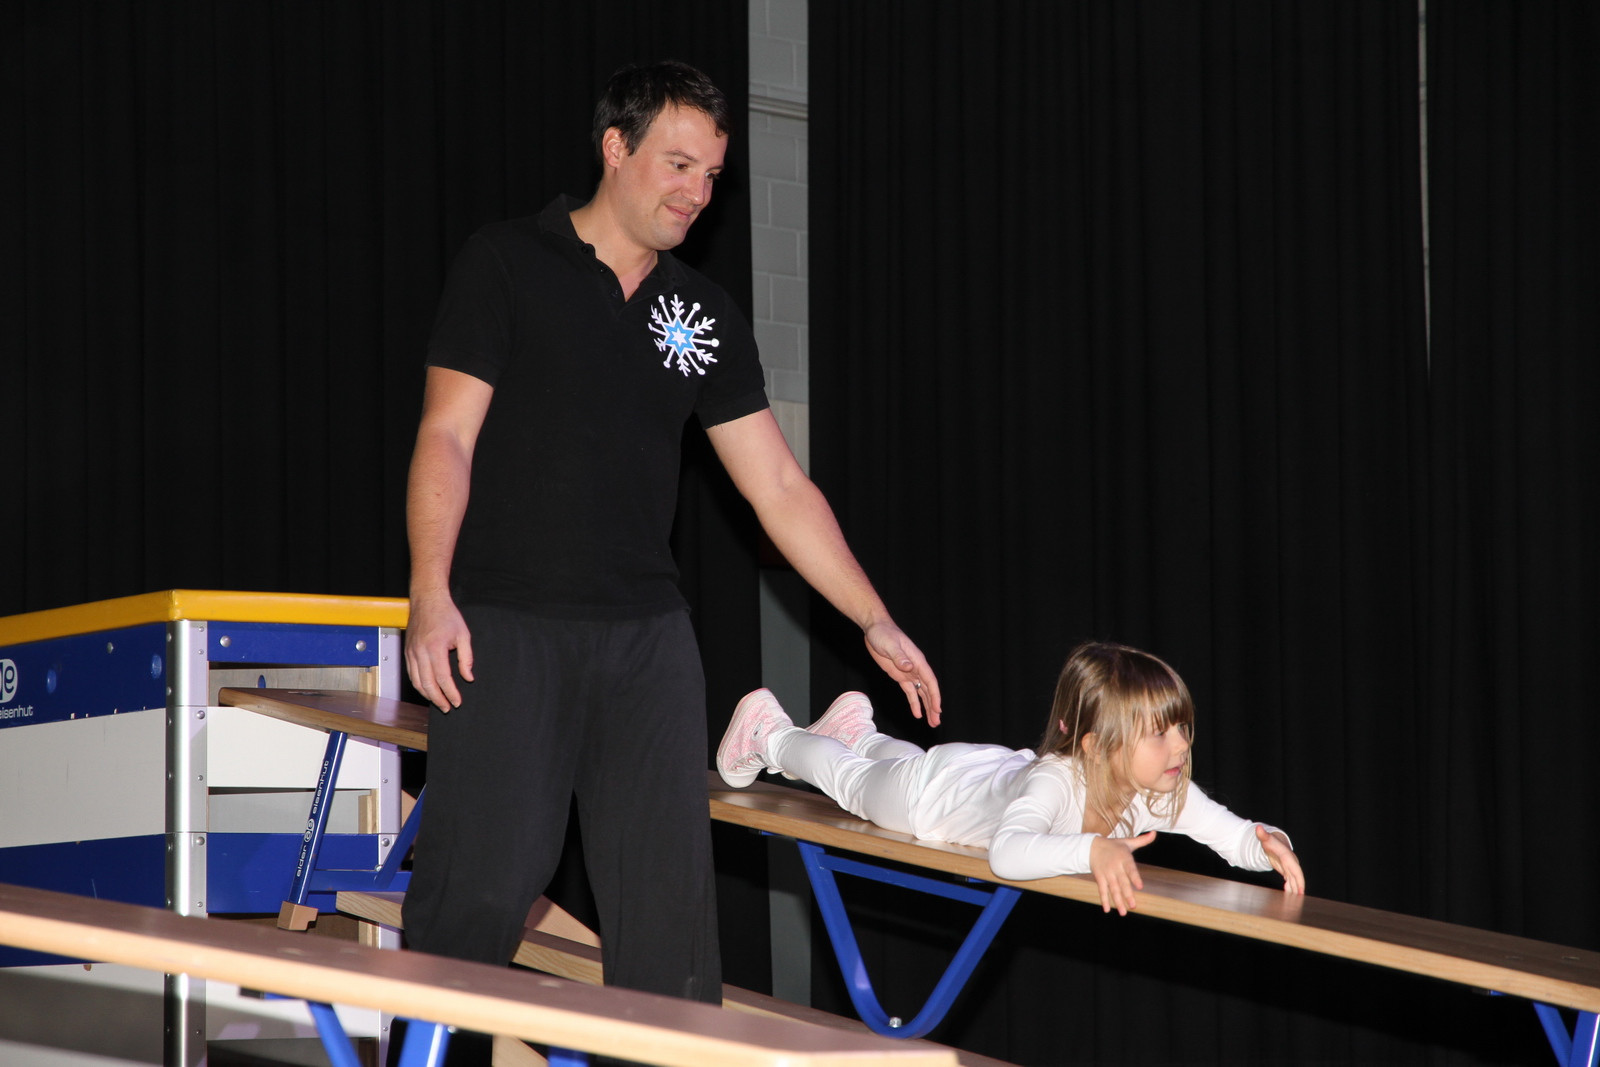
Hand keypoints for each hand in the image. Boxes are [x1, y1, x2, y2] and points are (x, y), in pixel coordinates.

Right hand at [405, 591, 473, 710]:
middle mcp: (420, 652)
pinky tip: (428, 690)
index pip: (443, 678)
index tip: (457, 702)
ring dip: (428, 695)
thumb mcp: (463, 635)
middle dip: (438, 699)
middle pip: (428, 684)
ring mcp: (411, 652)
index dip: (451, 693)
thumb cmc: (446, 614)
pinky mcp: (407, 652)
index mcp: (435, 648)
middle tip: (447, 708)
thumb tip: (468, 677)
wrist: (427, 600)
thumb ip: (467, 658)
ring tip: (439, 702)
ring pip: (417, 681)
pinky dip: (419, 685)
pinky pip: (411, 674)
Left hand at [862, 621, 941, 726]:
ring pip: (921, 693)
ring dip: (926, 707)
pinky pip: (910, 692)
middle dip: (933, 706)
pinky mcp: (900, 675)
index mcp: (917, 661)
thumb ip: (899, 657)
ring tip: (931, 722)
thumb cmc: (884, 633)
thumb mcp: (890, 645)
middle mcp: (916, 668)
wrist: (875, 629)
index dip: (935, 696)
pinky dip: (914, 703)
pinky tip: (917, 714)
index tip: (937, 709)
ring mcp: (909, 672)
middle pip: (928, 690)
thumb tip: (909, 667)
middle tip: (936, 722)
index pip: (930, 681)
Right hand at [1089, 831, 1155, 915]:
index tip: (1140, 886)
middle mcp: (1115, 867)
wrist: (1091, 846)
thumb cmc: (1114, 845)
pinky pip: (1102, 890)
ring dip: (1117, 901)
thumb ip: (1142, 840)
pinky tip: (1107, 910)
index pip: (1130, 868)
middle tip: (1133, 906)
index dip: (1134, 877)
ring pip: (1112, 889)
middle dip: (1127, 894)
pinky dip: (1104, 900)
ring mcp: (1106, 873)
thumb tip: (1154, 833)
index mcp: (1124, 858)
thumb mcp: (1127, 842)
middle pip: (1122, 882)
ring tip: (1123, 912)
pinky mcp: (1099, 878)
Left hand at [1257, 826, 1304, 894]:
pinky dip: (1290, 887)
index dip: (1299, 879)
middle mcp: (1291, 863)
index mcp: (1287, 857)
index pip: (1295, 869)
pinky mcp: (1287, 871)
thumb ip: (1262, 834)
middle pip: (1297, 877)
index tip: (1301, 889)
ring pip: (1294, 880)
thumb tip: (1258, 828)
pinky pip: (1290, 880)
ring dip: (1294, 889)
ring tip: (1294, 900)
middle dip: (1299, 887)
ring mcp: (1289, 867)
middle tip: (1299, 898)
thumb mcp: (1266, 838)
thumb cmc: (1271, 841)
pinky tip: (1288, 894)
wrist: (1275, 842)